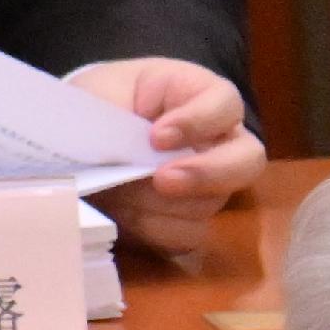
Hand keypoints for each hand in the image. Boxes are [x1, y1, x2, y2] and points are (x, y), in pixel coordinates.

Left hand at [67, 59, 263, 256]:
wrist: (81, 135)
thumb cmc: (101, 102)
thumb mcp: (101, 95)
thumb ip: (118, 120)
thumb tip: (122, 159)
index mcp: (200, 95)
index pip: (224, 103)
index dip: (198, 121)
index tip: (156, 137)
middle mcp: (220, 140)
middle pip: (247, 160)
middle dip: (207, 174)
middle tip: (163, 181)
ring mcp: (212, 183)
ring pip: (213, 202)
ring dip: (164, 204)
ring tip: (121, 193)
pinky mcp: (193, 217)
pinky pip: (191, 233)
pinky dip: (157, 229)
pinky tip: (128, 214)